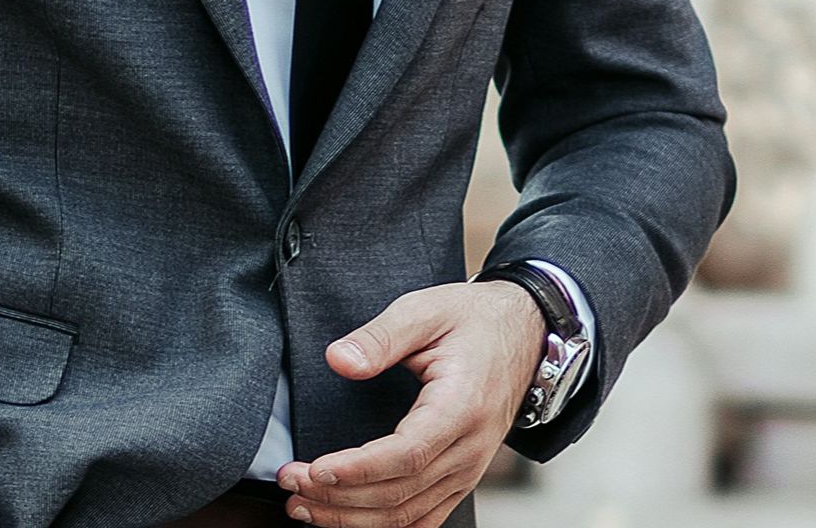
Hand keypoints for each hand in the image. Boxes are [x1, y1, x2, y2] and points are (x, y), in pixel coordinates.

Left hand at [276, 281, 545, 526]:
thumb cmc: (474, 321)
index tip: (314, 469)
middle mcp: (470, 448)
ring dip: (352, 518)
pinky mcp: (461, 477)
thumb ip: (380, 336)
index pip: (407, 454)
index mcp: (462, 406)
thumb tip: (338, 360)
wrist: (524, 333)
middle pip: (401, 493)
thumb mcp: (425, 310)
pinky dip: (382, 525)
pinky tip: (345, 518)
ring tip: (303, 506)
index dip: (357, 470)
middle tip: (291, 485)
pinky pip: (423, 517)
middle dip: (339, 496)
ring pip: (408, 515)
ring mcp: (469, 469)